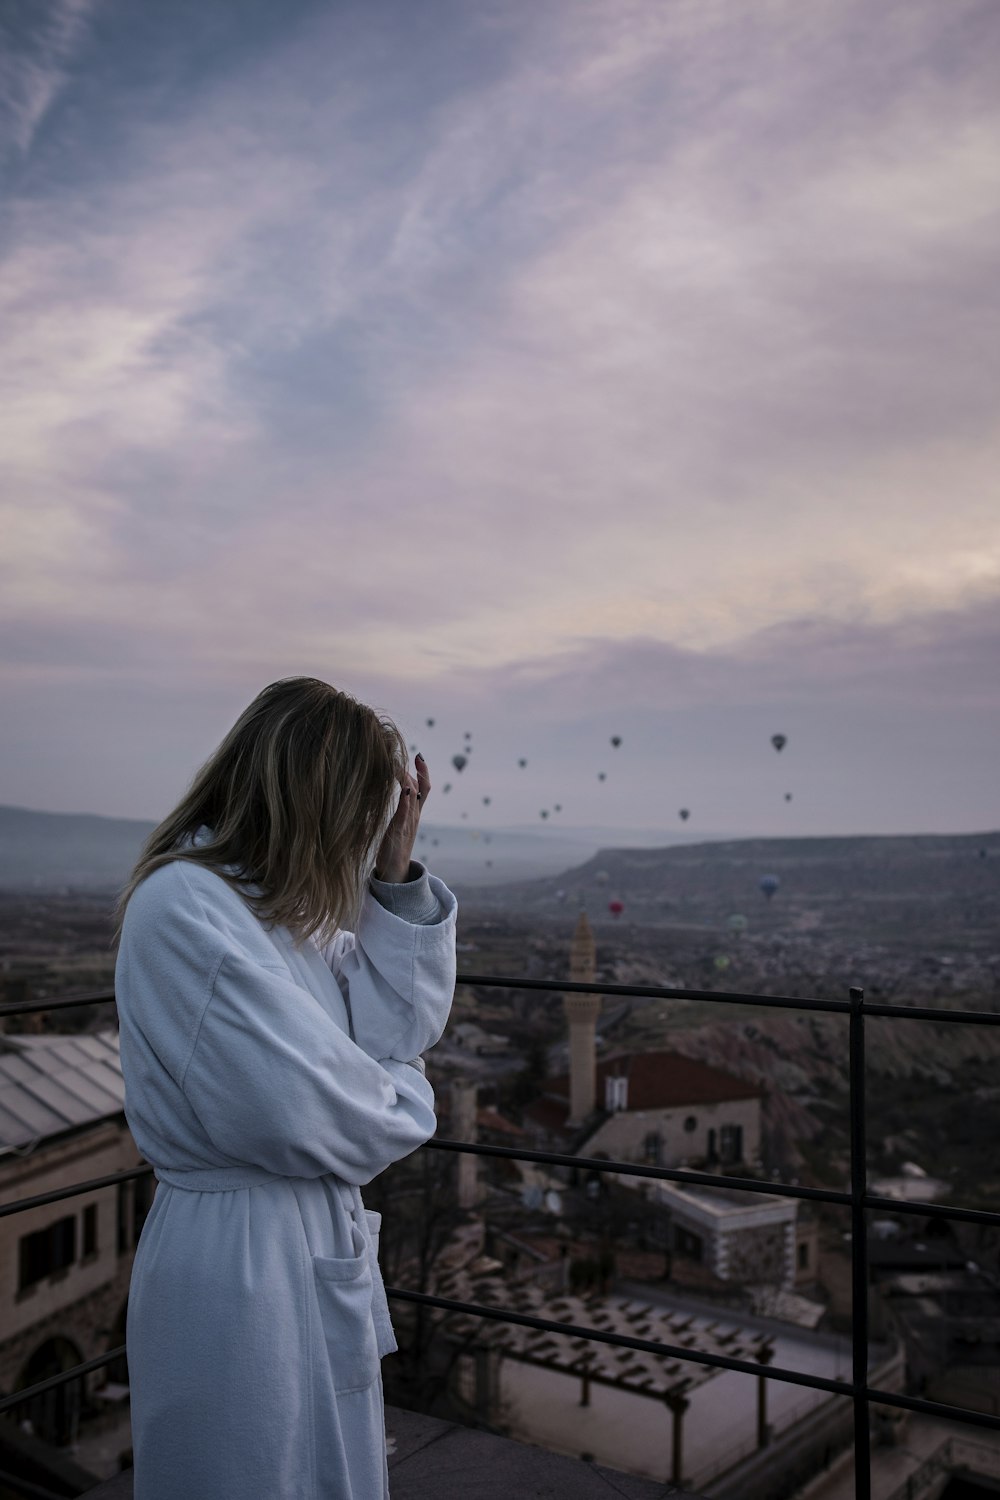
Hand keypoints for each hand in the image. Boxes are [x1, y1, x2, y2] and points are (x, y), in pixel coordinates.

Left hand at [373, 753, 429, 882]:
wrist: (395, 869)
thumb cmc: (395, 844)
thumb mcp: (401, 821)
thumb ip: (403, 805)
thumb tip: (403, 786)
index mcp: (415, 812)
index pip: (424, 787)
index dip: (423, 771)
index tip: (418, 756)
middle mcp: (415, 815)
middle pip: (424, 789)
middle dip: (423, 772)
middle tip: (418, 756)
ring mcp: (409, 823)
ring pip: (414, 798)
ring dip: (409, 781)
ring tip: (402, 766)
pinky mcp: (400, 831)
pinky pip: (405, 814)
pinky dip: (406, 801)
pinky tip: (404, 790)